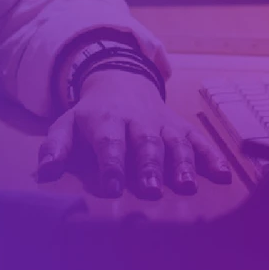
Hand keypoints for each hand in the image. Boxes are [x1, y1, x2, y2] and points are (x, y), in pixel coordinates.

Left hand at [35, 68, 233, 198]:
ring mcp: (162, 123)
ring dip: (182, 162)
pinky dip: (211, 155)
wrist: (121, 79)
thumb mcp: (67, 124)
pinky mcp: (181, 126)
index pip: (108, 143)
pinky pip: (199, 139)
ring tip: (186, 185)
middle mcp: (137, 121)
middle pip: (144, 143)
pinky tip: (222, 174)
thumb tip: (46, 172)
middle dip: (148, 166)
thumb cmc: (91, 115)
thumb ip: (56, 146)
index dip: (109, 165)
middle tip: (150, 190)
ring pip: (174, 141)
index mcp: (106, 121)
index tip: (110, 188)